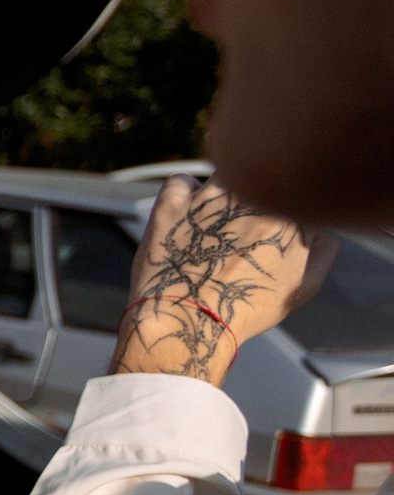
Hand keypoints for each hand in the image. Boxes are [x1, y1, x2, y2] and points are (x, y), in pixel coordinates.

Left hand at [112, 178, 329, 383]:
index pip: (297, 196)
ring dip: (226, 194)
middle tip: (242, 234)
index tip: (273, 231)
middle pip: (261, 181)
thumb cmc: (245, 309)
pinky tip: (187, 214)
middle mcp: (252, 200)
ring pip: (227, 174)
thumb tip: (320, 233)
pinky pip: (181, 181)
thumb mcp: (302, 288)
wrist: (187, 320)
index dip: (287, 214)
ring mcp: (210, 198)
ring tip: (217, 225)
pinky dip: (184, 192)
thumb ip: (321, 252)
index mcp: (290, 217)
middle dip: (257, 202)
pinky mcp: (173, 203)